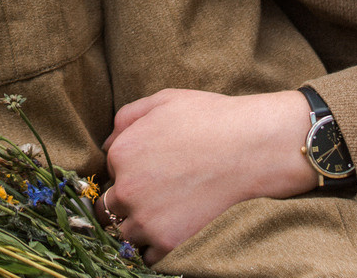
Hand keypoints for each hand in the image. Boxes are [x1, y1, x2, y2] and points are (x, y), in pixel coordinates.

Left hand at [97, 88, 315, 262]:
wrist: (249, 148)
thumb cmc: (209, 119)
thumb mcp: (163, 101)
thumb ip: (127, 118)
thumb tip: (108, 144)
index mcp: (120, 154)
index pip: (109, 173)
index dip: (128, 172)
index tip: (150, 170)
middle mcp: (126, 190)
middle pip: (108, 208)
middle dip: (125, 203)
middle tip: (153, 195)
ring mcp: (145, 219)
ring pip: (124, 233)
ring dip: (137, 227)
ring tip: (162, 214)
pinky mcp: (167, 241)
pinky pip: (146, 256)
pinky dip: (154, 248)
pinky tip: (170, 231)